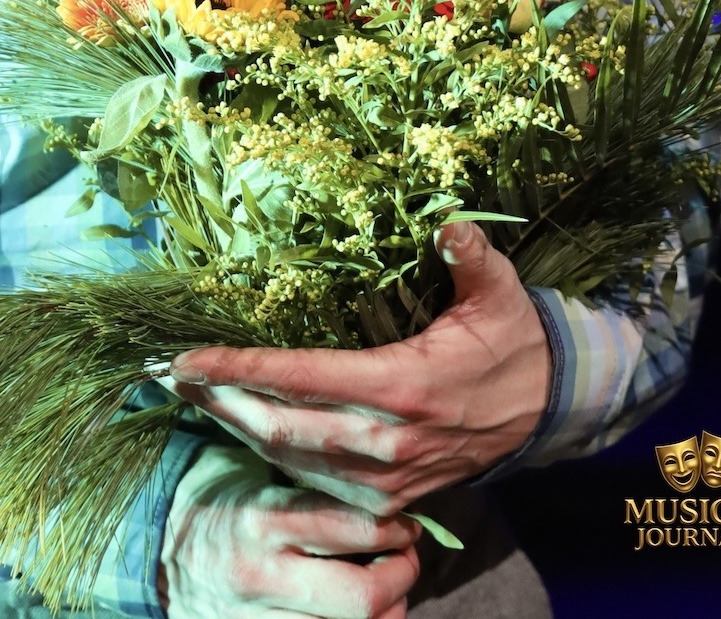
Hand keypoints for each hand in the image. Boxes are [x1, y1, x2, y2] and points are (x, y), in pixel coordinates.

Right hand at [160, 443, 419, 618]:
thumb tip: (377, 473)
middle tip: (408, 556)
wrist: (160, 559)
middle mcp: (263, 573)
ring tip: (392, 585)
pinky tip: (362, 611)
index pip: (351, 526)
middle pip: (363, 594)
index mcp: (261, 518)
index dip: (394, 527)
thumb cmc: (222, 506)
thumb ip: (307, 480)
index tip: (405, 520)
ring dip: (389, 609)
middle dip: (400, 576)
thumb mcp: (255, 477)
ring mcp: (262, 618)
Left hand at [166, 222, 551, 513]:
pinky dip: (274, 454)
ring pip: (289, 458)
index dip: (239, 369)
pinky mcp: (388, 496)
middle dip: (219, 400)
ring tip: (195, 395)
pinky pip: (314, 479)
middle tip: (170, 375)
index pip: (302, 378)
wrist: (551, 411)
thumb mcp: (500, 292)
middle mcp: (386, 441)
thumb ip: (469, 257)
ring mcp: (385, 477)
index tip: (188, 357)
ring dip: (237, 428)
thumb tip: (447, 223)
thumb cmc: (514, 343)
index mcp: (403, 386)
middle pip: (279, 427)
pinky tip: (246, 427)